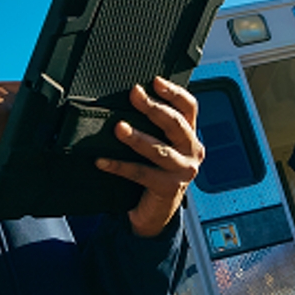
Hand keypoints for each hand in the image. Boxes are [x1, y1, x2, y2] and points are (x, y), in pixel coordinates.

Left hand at [96, 77, 204, 237]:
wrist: (157, 212)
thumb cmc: (156, 173)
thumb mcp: (161, 146)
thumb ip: (154, 127)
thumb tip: (131, 100)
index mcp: (190, 136)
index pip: (189, 108)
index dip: (174, 92)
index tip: (155, 81)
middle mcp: (192, 152)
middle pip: (175, 124)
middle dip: (153, 108)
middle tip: (134, 95)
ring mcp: (182, 171)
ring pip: (159, 149)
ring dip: (137, 137)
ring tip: (119, 128)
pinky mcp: (168, 188)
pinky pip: (140, 173)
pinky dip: (119, 166)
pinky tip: (102, 161)